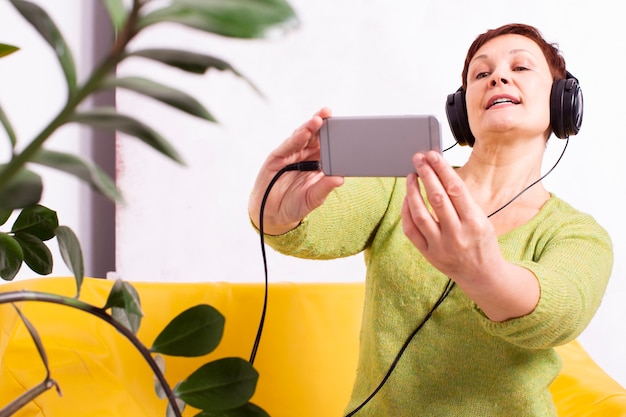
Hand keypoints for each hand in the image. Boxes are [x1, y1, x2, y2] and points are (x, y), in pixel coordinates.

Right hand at [248, 107, 343, 235]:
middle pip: (314, 136)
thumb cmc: (295, 204)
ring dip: (309, 127)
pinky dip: (295, 138)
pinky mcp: (277, 157)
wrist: (273, 214)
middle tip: (329, 112)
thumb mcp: (313, 198)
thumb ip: (325, 187)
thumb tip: (340, 179)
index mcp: (317, 163)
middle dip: (321, 123)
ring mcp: (290, 155)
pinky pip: (287, 146)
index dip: (334, 134)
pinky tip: (303, 132)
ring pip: (301, 137)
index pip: (327, 144)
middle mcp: (304, 155)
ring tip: (318, 120)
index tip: (344, 124)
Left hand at [401, 151, 538, 320]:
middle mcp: (457, 235)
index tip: (433, 155)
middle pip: (437, 199)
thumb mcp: (482, 220)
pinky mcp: (428, 254)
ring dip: (412, 192)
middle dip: (426, 175)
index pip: (456, 190)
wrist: (482, 275)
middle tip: (418, 158)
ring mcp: (441, 246)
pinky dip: (406, 212)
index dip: (442, 169)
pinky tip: (407, 198)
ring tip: (411, 176)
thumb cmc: (482, 242)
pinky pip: (411, 230)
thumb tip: (441, 173)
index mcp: (475, 223)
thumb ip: (463, 201)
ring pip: (420, 214)